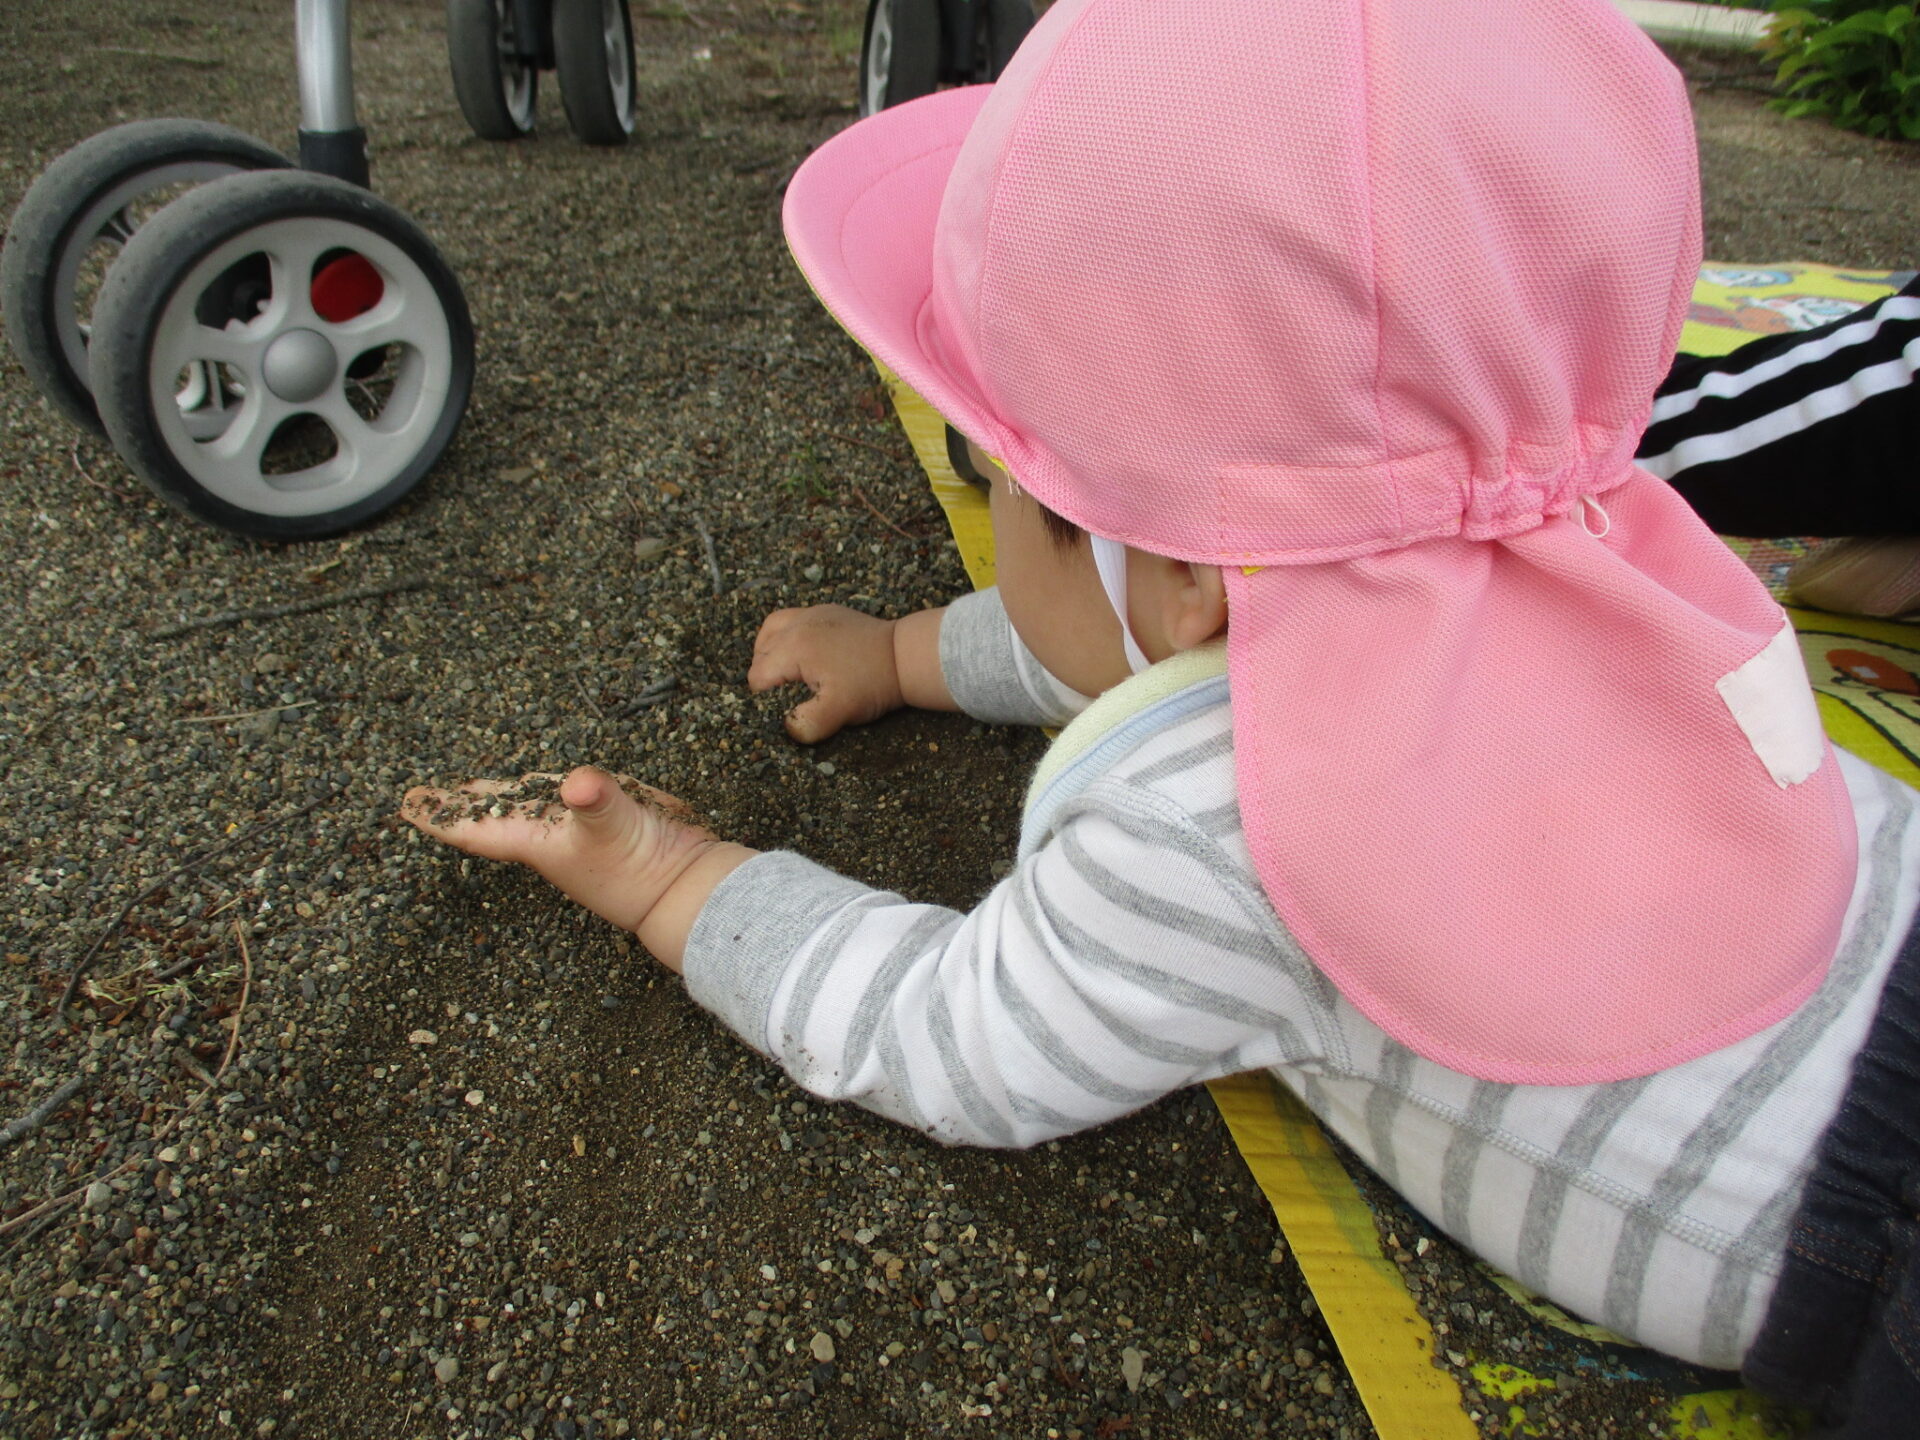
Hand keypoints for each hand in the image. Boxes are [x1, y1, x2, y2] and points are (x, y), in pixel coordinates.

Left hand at [400, 767, 752, 967]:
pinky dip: (550, 794)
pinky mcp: (609, 824)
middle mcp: (551, 838)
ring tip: (473, 790)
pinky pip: (568, 803)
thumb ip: (597, 801)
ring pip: (529, 807)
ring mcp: (579, 833)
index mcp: (536, 840)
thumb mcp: (615, 827)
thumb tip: (579, 783)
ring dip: (499, 799)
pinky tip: (551, 789)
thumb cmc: (641, 865)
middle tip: (427, 798)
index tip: (406, 805)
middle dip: (463, 806)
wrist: (687, 886)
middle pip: (495, 815)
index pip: (476, 826)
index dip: (440, 815)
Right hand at [748, 604, 906, 742]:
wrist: (907, 656)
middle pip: (760, 653)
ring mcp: (813, 614)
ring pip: (771, 630)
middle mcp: (798, 624)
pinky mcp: (828, 612)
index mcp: (794, 646)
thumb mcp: (839, 710)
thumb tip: (786, 728)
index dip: (767, 699)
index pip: (758, 676)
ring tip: (784, 674)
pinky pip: (793, 619)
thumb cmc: (873, 682)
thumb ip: (807, 723)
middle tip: (788, 696)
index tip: (786, 709)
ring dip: (771, 652)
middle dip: (768, 676)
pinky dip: (788, 636)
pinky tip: (801, 655)